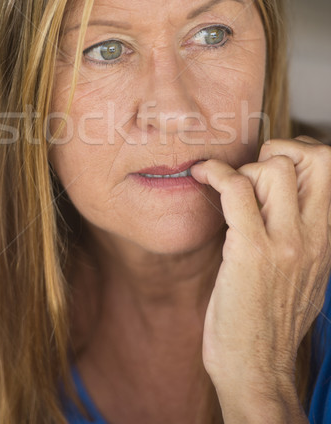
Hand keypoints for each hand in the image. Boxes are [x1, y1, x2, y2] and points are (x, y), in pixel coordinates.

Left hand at [191, 137, 330, 413]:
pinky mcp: (250, 250)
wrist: (256, 368)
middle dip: (279, 150)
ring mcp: (284, 243)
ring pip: (273, 168)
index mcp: (326, 240)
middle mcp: (313, 237)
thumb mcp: (304, 275)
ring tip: (226, 188)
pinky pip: (235, 188)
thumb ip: (299, 236)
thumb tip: (278, 199)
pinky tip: (200, 177)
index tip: (272, 164)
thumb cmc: (270, 321)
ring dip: (244, 168)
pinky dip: (213, 173)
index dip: (302, 153)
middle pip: (315, 158)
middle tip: (251, 170)